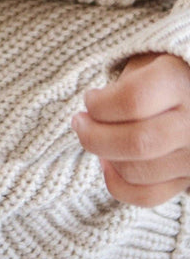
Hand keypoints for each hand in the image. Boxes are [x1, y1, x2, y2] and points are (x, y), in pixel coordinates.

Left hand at [72, 53, 189, 207]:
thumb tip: (92, 115)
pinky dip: (117, 184)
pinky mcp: (189, 179)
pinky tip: (108, 163)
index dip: (99, 103)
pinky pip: (146, 195)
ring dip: (104, 157)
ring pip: (137, 172)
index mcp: (180, 82)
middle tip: (80, 122)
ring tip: (98, 138)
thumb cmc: (160, 74)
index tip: (90, 98)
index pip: (133, 100)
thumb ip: (121, 85)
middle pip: (136, 142)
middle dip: (94, 135)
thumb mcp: (144, 63)